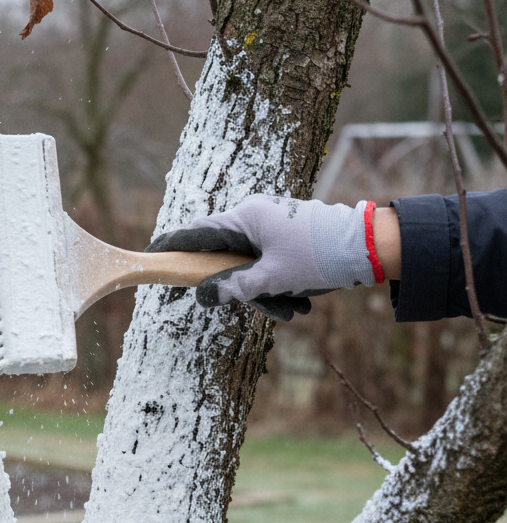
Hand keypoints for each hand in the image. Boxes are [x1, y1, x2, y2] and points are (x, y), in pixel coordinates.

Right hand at [147, 194, 384, 321]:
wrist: (370, 246)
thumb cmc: (320, 256)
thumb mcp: (273, 279)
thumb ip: (235, 287)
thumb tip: (205, 295)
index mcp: (246, 217)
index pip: (196, 232)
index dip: (172, 245)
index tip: (151, 254)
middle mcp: (257, 214)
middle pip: (227, 255)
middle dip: (242, 287)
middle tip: (261, 306)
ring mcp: (274, 223)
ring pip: (252, 263)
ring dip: (268, 291)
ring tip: (294, 308)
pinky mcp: (289, 232)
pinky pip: (272, 261)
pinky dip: (281, 283)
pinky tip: (301, 300)